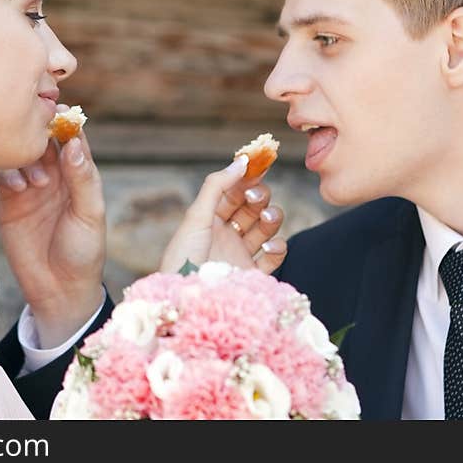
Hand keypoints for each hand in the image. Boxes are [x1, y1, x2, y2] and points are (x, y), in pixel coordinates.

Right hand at [0, 108, 104, 347]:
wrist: (58, 289)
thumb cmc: (83, 252)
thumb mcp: (90, 215)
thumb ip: (83, 179)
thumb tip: (75, 144)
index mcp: (80, 175)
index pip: (74, 139)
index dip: (68, 123)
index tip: (60, 112)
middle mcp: (56, 176)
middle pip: (44, 140)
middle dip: (41, 137)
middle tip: (42, 147)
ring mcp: (32, 186)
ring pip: (22, 154)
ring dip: (27, 158)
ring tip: (38, 181)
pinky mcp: (10, 200)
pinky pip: (5, 174)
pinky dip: (10, 173)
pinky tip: (19, 187)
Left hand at [158, 155, 286, 274]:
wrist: (188, 300)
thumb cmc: (185, 257)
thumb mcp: (196, 216)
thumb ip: (218, 186)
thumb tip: (242, 161)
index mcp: (209, 219)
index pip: (234, 193)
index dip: (246, 179)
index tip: (259, 165)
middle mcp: (226, 235)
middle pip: (253, 207)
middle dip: (259, 197)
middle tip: (254, 196)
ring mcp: (241, 254)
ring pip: (267, 227)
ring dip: (272, 216)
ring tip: (266, 216)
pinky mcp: (253, 275)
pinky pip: (274, 256)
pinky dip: (278, 247)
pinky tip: (270, 246)